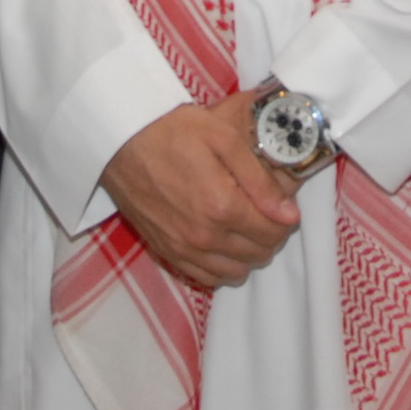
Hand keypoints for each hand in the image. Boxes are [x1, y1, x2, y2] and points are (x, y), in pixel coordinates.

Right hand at [100, 89, 300, 287]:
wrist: (121, 139)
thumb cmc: (173, 131)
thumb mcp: (224, 139)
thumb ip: (259, 180)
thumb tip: (289, 215)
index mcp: (221, 206)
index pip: (274, 232)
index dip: (285, 219)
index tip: (280, 204)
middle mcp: (203, 236)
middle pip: (258, 255)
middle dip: (269, 235)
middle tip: (263, 211)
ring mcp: (182, 249)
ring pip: (235, 272)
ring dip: (248, 254)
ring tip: (243, 225)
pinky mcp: (166, 252)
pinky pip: (207, 278)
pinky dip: (222, 266)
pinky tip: (221, 242)